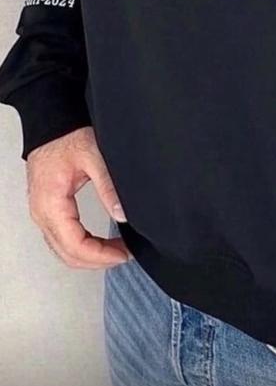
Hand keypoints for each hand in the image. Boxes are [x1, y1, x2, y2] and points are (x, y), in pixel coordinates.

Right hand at [26, 126, 131, 268]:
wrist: (51, 124)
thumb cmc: (68, 136)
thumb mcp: (94, 157)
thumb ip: (108, 186)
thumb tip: (122, 215)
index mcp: (51, 203)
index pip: (75, 245)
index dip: (100, 255)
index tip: (123, 254)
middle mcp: (42, 214)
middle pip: (67, 254)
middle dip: (97, 260)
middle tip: (124, 254)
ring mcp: (42, 214)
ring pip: (62, 250)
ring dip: (89, 256)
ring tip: (116, 251)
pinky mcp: (47, 210)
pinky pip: (60, 239)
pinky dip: (80, 247)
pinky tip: (99, 244)